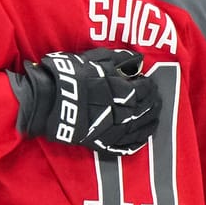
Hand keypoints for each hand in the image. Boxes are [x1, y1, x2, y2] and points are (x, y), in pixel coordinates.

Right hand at [16, 48, 161, 154]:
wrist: (48, 99)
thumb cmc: (72, 75)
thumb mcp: (98, 58)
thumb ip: (122, 59)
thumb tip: (139, 60)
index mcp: (126, 91)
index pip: (147, 88)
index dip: (150, 85)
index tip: (148, 82)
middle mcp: (125, 112)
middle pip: (148, 108)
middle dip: (154, 102)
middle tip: (156, 99)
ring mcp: (114, 130)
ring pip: (142, 128)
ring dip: (151, 122)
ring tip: (155, 117)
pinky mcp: (103, 142)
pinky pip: (127, 146)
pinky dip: (138, 142)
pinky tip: (143, 138)